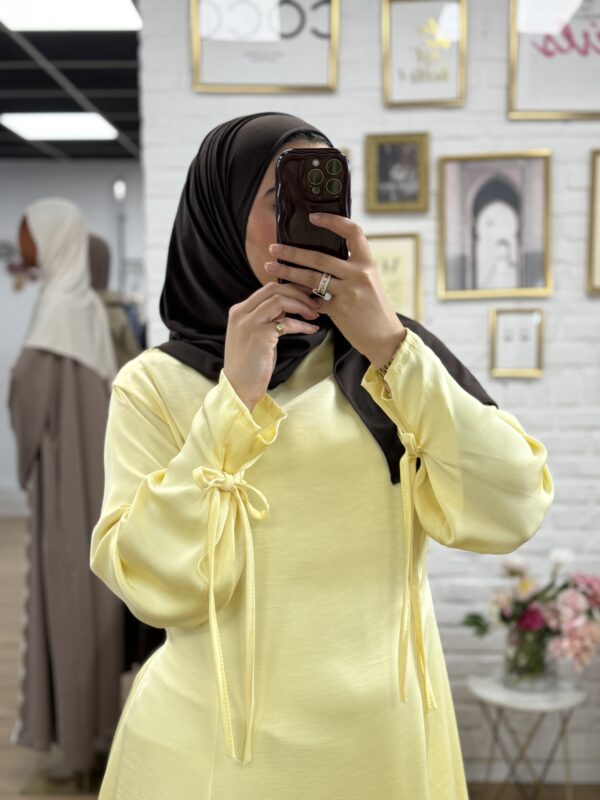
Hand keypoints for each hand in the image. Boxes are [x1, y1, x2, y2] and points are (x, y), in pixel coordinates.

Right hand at [224, 282, 320, 410]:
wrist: (239, 387)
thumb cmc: (250, 364)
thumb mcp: (255, 334)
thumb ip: (266, 318)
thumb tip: (287, 306)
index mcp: (239, 311)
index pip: (267, 289)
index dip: (290, 289)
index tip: (306, 295)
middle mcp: (241, 313)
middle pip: (273, 288)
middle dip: (298, 293)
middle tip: (314, 303)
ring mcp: (249, 323)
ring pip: (280, 300)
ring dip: (301, 305)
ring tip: (314, 314)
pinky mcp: (260, 335)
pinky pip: (287, 322)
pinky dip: (302, 324)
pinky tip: (312, 329)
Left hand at [264, 213, 406, 367]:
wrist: (385, 337)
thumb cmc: (375, 308)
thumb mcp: (369, 282)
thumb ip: (350, 268)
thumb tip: (322, 257)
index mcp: (367, 263)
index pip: (352, 232)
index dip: (332, 221)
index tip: (312, 217)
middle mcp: (359, 274)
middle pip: (319, 257)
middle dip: (293, 252)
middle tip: (274, 248)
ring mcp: (349, 292)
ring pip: (311, 278)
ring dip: (287, 272)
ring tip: (270, 267)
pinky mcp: (339, 310)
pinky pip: (313, 299)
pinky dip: (300, 296)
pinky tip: (286, 293)